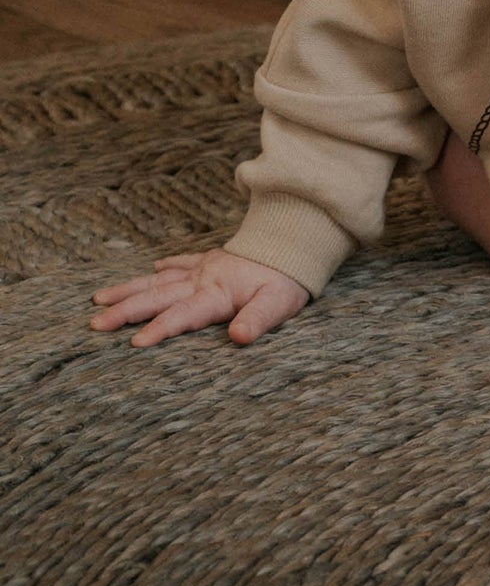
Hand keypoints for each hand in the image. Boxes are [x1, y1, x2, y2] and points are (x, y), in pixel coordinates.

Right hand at [90, 250, 308, 347]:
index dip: (161, 329)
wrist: (297, 242)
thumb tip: (238, 338)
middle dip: (126, 310)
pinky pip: (184, 261)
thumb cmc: (289, 279)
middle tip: (95, 323)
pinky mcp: (213, 258)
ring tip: (99, 298)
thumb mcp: (280, 303)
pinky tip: (153, 267)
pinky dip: (167, 265)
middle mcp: (205, 278)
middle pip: (159, 296)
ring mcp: (206, 266)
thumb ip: (258, 320)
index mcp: (219, 292)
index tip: (134, 343)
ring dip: (131, 289)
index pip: (184, 314)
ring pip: (161, 278)